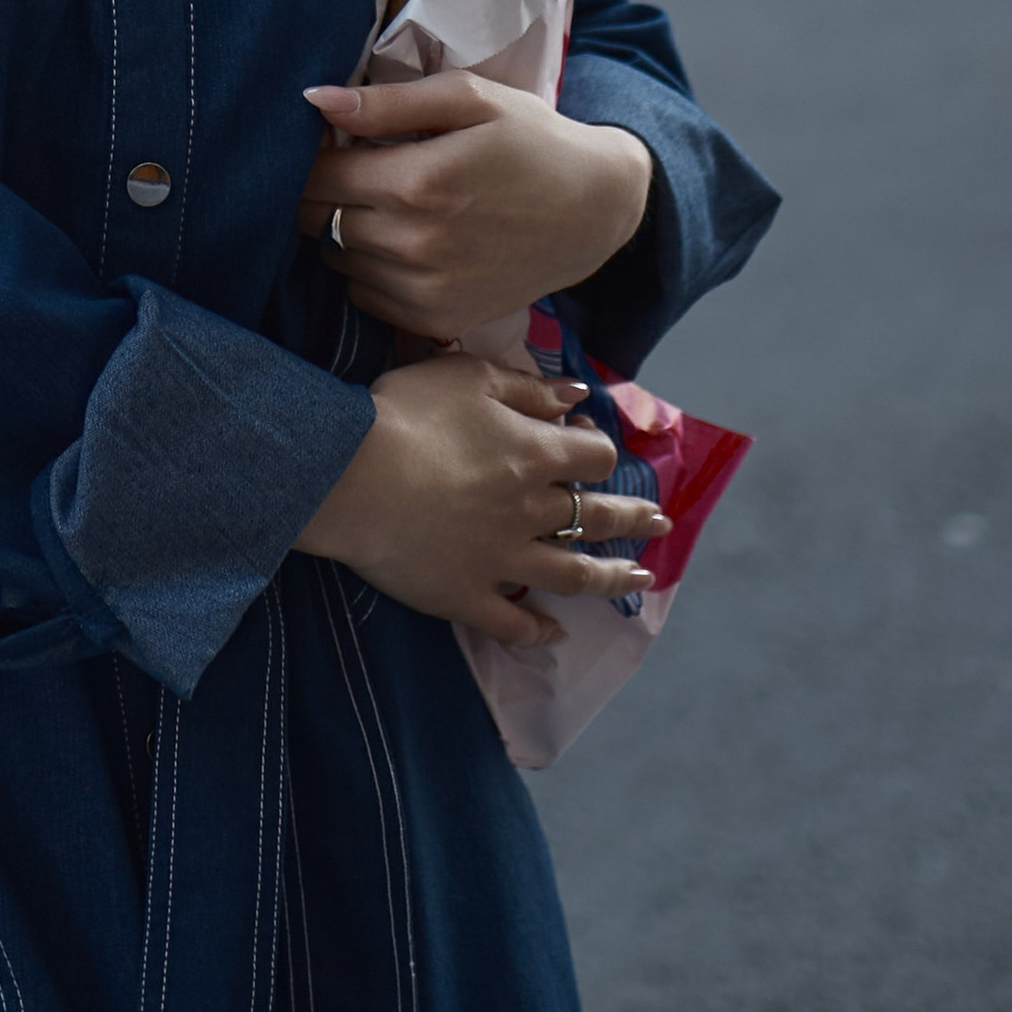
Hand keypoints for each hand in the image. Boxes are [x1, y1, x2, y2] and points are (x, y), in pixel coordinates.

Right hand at [293, 352, 667, 646]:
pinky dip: (538, 630)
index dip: (598, 450)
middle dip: (632, 516)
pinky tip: (556, 634)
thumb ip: (528, 388)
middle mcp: (530, 511)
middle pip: (596, 516)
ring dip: (610, 579)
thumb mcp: (468, 376)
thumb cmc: (406, 412)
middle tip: (661, 522)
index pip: (593, 456)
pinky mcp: (468, 596)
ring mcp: (502, 560)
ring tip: (638, 582)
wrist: (350, 474)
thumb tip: (578, 396)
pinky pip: (513, 622)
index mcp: (534, 454)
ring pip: (570, 574)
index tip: (593, 447)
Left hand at [298, 72, 651, 341]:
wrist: (595, 211)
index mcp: (418, 181)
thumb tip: (314, 99)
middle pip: (318, 220)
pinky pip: (367, 299)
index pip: (318, 176)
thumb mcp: (470, 98)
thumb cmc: (532, 141)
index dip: (311, 156)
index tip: (328, 143)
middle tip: (352, 172)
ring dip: (341, 232)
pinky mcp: (439, 320)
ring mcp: (426, 290)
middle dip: (320, 193)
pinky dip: (367, 271)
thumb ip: (388, 101)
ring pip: (337, 261)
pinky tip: (397, 242)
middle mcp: (415, 243)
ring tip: (379, 205)